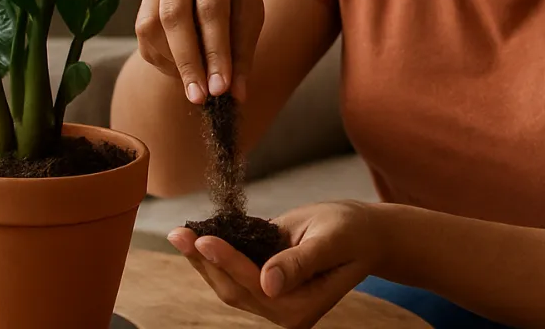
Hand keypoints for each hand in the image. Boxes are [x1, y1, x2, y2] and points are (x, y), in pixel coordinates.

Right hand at [134, 0, 264, 103]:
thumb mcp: (250, 17)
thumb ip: (242, 54)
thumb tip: (235, 95)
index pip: (210, 9)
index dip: (215, 51)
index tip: (220, 88)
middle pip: (174, 15)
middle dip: (188, 62)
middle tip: (199, 97)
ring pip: (151, 26)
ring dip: (172, 61)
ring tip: (195, 82)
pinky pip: (143, 34)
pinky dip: (162, 59)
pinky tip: (182, 68)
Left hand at [167, 201, 380, 327]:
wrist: (365, 235)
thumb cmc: (352, 232)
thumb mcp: (329, 240)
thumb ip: (300, 262)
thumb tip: (270, 284)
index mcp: (303, 306)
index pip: (255, 283)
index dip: (227, 260)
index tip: (202, 237)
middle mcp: (286, 313)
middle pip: (235, 289)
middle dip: (204, 261)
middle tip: (178, 232)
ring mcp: (276, 304)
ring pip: (230, 286)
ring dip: (203, 261)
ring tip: (181, 234)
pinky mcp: (269, 291)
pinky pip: (237, 277)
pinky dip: (217, 258)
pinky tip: (199, 238)